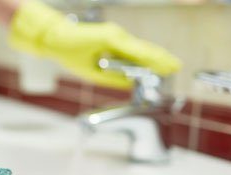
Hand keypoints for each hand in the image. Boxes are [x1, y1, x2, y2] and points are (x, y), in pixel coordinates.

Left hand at [9, 1, 180, 88]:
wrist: (54, 36)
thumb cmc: (68, 52)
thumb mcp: (91, 72)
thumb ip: (113, 79)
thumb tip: (131, 84)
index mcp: (112, 40)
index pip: (141, 53)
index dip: (158, 62)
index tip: (171, 67)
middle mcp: (117, 34)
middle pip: (145, 48)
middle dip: (161, 59)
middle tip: (176, 67)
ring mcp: (115, 33)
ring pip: (139, 47)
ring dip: (152, 58)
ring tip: (167, 68)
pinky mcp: (112, 36)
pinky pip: (130, 47)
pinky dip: (141, 55)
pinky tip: (149, 63)